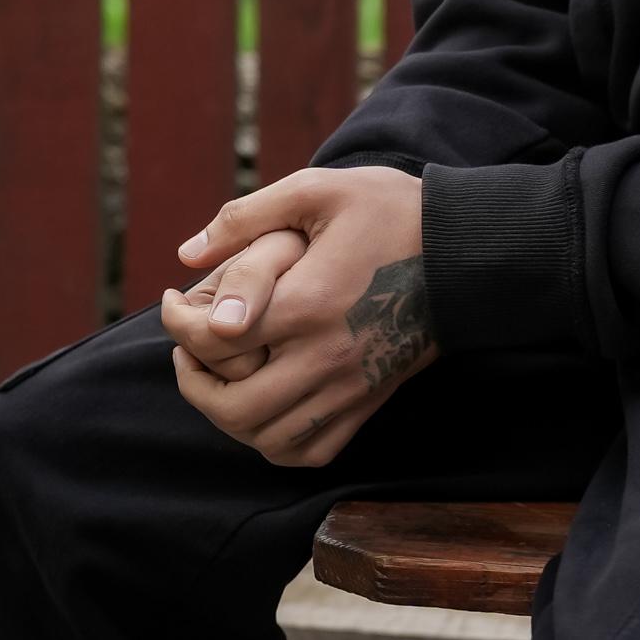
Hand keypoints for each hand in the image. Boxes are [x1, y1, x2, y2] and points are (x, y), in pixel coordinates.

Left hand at [165, 167, 435, 466]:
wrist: (468, 252)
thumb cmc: (390, 210)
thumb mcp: (316, 189)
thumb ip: (246, 217)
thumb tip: (187, 252)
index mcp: (309, 303)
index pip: (218, 339)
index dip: (177, 323)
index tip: (172, 302)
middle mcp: (327, 357)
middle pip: (235, 407)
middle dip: (193, 382)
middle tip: (186, 349)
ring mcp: (351, 388)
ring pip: (269, 439)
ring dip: (228, 416)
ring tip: (218, 377)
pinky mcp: (370, 402)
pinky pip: (311, 450)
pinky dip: (274, 440)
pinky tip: (262, 403)